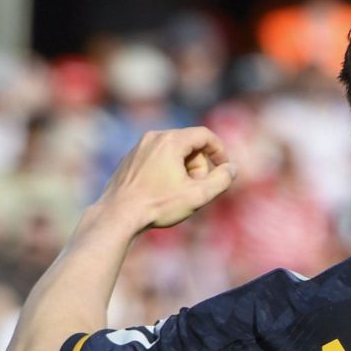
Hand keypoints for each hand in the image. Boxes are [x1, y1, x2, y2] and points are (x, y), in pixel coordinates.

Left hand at [93, 128, 236, 230]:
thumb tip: (231, 168)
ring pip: (173, 151)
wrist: (118, 215)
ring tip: (178, 192)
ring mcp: (139, 147)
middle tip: (197, 188)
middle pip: (189, 144)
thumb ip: (221, 180)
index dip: (220, 150)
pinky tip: (161, 192)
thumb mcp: (198, 195)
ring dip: (183, 169)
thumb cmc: (158, 204)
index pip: (205, 135)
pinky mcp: (130, 159)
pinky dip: (167, 170)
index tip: (224, 168)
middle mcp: (153, 137)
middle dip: (199, 165)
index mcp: (171, 141)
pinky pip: (157, 158)